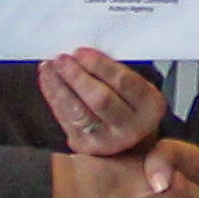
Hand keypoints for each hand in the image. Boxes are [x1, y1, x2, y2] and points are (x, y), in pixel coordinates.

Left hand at [38, 48, 167, 157]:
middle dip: (77, 76)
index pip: (123, 82)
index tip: (80, 52)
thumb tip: (81, 56)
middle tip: (61, 59)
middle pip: (100, 99)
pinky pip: (66, 118)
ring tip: (49, 67)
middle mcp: (132, 127)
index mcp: (150, 106)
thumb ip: (115, 73)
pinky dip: (54, 97)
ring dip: (59, 86)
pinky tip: (48, 81)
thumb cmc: (130, 104)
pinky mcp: (85, 146)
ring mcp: (108, 141)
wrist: (131, 142)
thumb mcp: (135, 87)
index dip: (98, 65)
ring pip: (78, 111)